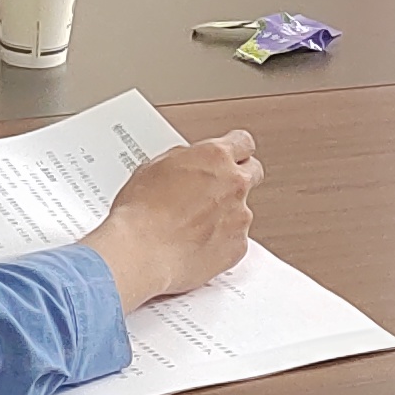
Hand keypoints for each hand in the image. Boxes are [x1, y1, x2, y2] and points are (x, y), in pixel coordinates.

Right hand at [82, 131, 259, 307]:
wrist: (141, 253)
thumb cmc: (141, 213)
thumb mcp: (153, 168)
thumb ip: (183, 160)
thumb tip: (187, 163)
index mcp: (215, 157)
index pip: (242, 142)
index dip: (235, 149)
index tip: (231, 155)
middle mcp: (234, 184)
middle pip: (253, 172)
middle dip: (238, 178)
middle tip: (217, 188)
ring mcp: (240, 216)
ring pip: (242, 210)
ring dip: (225, 214)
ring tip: (193, 225)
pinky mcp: (238, 247)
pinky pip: (235, 240)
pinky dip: (220, 242)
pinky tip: (196, 244)